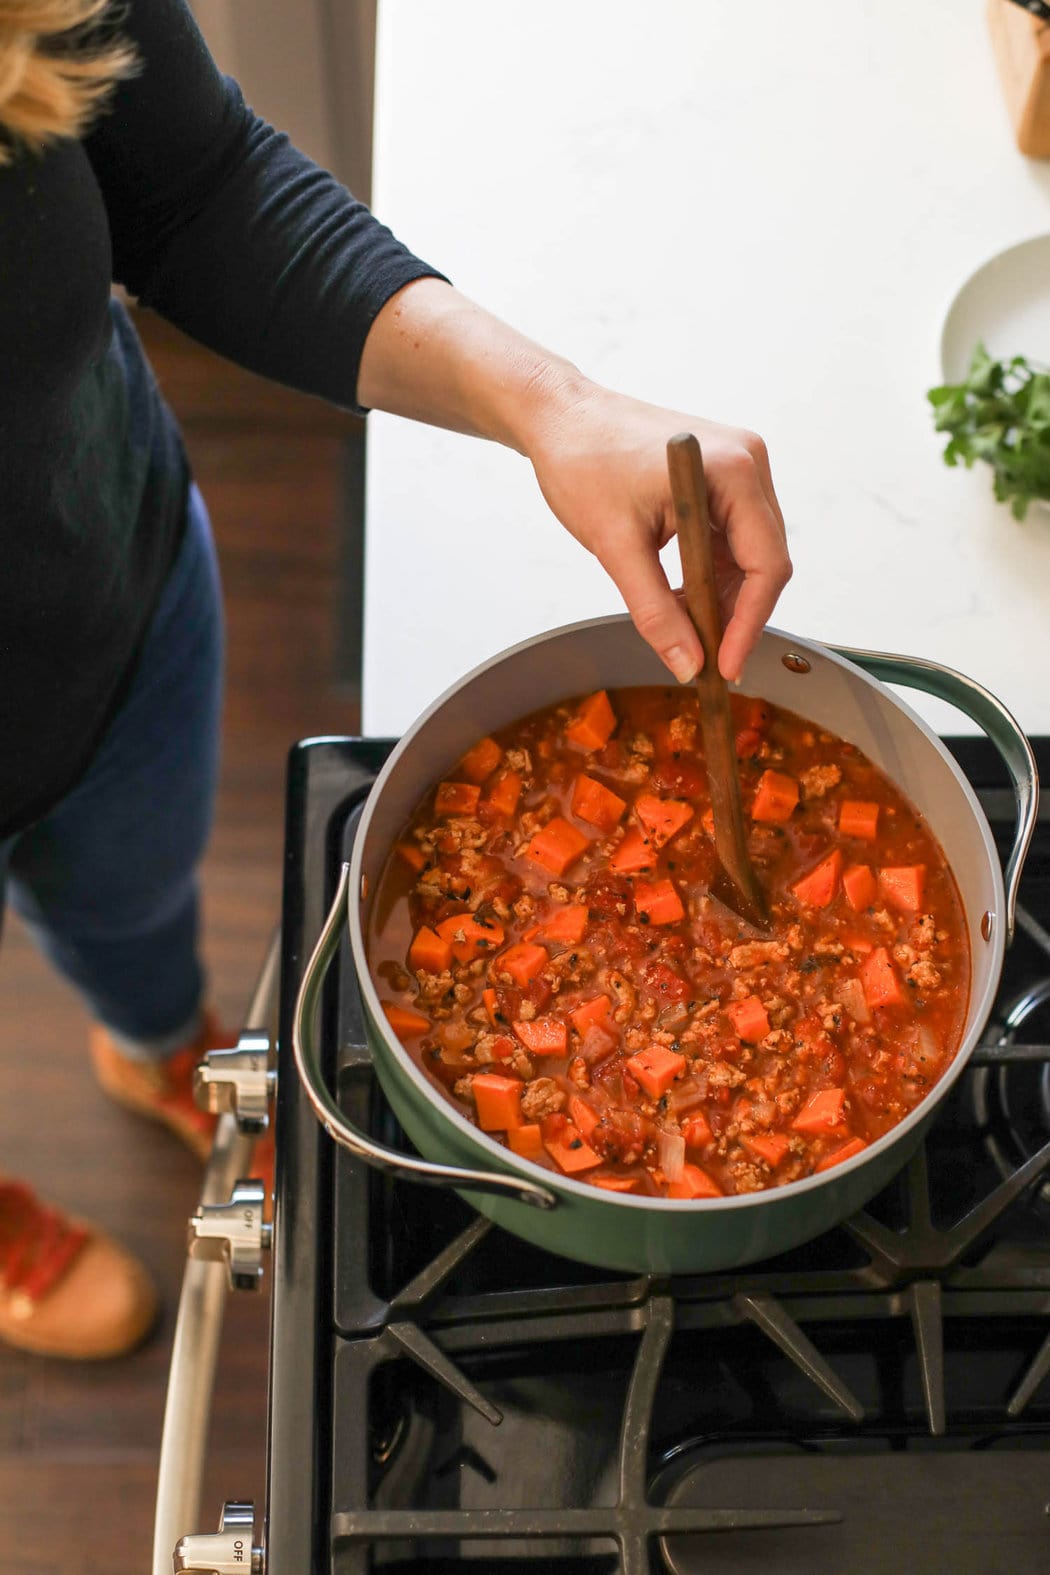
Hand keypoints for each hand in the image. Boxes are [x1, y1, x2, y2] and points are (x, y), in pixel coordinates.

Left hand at [524, 377, 790, 684]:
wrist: (559, 417)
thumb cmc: (583, 460)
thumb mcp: (616, 545)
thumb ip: (655, 610)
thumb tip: (688, 664)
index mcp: (733, 469)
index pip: (766, 563)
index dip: (749, 623)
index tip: (726, 666)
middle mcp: (747, 463)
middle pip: (764, 561)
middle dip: (734, 615)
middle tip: (705, 661)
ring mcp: (737, 469)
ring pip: (747, 556)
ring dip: (719, 598)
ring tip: (682, 630)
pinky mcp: (720, 479)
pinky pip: (729, 541)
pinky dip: (707, 576)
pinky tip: (678, 598)